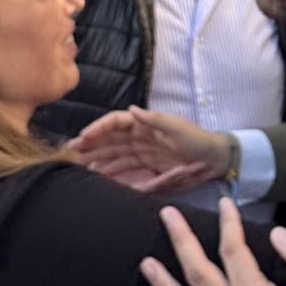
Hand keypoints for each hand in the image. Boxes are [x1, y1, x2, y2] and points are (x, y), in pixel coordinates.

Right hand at [70, 108, 227, 192]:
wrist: (215, 159)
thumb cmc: (198, 139)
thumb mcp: (177, 127)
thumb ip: (155, 120)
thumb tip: (131, 110)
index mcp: (145, 123)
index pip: (116, 122)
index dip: (98, 128)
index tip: (83, 137)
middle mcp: (140, 136)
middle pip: (110, 139)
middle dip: (90, 144)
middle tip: (71, 153)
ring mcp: (142, 152)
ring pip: (113, 154)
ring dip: (97, 158)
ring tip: (80, 166)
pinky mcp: (147, 167)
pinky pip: (124, 168)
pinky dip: (110, 171)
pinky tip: (98, 176)